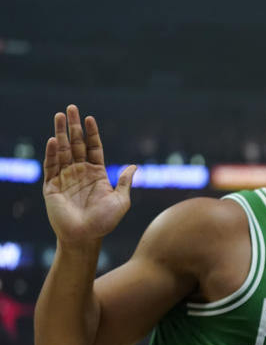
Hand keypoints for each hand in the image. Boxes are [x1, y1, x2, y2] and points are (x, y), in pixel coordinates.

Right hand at [42, 105, 136, 243]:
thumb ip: (124, 183)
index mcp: (96, 174)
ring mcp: (65, 178)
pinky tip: (53, 140)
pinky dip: (52, 153)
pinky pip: (51, 167)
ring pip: (62, 151)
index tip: (90, 118)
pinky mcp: (52, 186)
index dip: (92, 133)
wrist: (86, 237)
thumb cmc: (105, 222)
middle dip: (73, 126)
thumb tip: (134, 166)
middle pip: (76, 144)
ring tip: (59, 116)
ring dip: (60, 133)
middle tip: (71, 108)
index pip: (93, 148)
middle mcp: (80, 173)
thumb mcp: (121, 201)